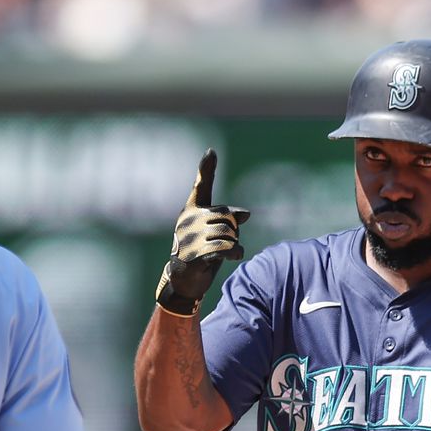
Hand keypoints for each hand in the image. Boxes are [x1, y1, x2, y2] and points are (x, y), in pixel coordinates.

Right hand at [154, 149, 250, 315]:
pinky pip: (223, 248)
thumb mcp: (211, 230)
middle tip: (225, 241)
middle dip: (233, 230)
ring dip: (235, 243)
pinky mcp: (195, 256)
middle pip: (226, 217)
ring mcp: (190, 238)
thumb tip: (246, 214)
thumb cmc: (198, 249)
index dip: (206, 169)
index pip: (201, 187)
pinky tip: (236, 255)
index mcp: (191, 210)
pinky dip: (234, 251)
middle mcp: (188, 221)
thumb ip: (227, 218)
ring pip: (227, 233)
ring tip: (229, 250)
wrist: (183, 278)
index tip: (211, 151)